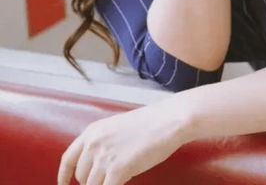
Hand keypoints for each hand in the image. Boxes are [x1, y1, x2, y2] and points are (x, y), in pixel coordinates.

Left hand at [57, 100, 189, 184]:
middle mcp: (93, 144)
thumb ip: (103, 144)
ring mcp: (104, 157)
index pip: (68, 159)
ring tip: (122, 176)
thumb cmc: (150, 124)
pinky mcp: (117, 170)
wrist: (168, 121)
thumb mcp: (117, 128)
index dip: (63, 176)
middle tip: (111, 178)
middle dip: (94, 182)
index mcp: (92, 132)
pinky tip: (123, 184)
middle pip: (82, 177)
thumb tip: (98, 166)